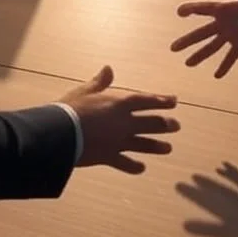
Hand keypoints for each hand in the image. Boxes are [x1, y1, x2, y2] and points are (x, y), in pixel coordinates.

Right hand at [62, 66, 178, 173]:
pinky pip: (125, 163)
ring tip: (169, 148)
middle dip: (165, 124)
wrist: (61, 133)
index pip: (146, 101)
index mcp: (119, 103)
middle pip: (150, 123)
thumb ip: (100, 82)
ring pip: (143, 144)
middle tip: (176, 126)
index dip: (161, 100)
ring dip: (157, 146)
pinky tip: (142, 168)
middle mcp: (124, 122)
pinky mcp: (109, 157)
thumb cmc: (71, 108)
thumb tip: (109, 68)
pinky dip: (134, 166)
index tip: (174, 101)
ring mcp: (118, 141)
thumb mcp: (86, 91)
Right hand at [172, 0, 237, 77]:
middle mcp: (223, 22)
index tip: (180, 12)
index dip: (191, 9)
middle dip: (187, 41)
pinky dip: (225, 66)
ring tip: (187, 64)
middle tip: (173, 48)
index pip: (203, 8)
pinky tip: (217, 76)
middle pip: (202, 33)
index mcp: (224, 8)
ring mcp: (231, 34)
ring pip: (212, 47)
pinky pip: (231, 56)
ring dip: (200, 55)